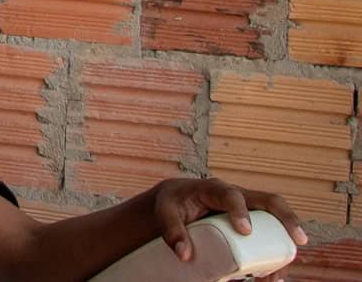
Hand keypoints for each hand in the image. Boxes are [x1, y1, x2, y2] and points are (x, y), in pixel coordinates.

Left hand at [153, 178, 307, 274]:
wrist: (175, 199)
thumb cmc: (172, 203)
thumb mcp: (165, 212)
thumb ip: (172, 231)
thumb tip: (185, 256)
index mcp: (214, 188)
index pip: (231, 195)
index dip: (240, 211)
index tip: (245, 231)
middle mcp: (236, 195)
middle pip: (268, 201)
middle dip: (287, 218)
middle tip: (298, 241)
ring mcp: (247, 208)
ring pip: (274, 220)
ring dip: (285, 242)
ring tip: (283, 270)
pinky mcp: (251, 222)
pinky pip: (270, 233)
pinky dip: (275, 253)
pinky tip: (276, 274)